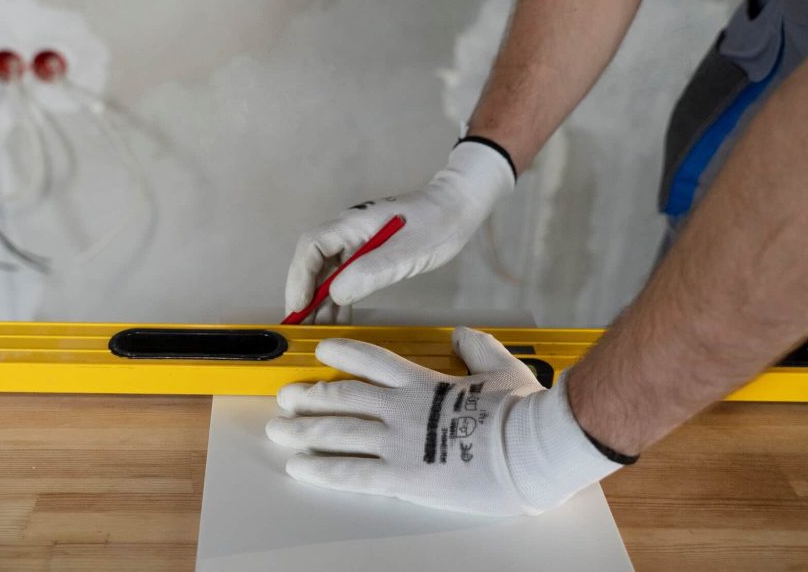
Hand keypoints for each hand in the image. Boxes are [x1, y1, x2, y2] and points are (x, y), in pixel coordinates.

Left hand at [266, 328, 622, 515]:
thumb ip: (477, 348)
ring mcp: (398, 441)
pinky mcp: (402, 476)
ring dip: (303, 430)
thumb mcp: (502, 368)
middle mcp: (402, 407)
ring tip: (278, 429)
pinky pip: (351, 472)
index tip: (321, 351)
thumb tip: (462, 335)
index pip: (371, 360)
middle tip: (286, 397)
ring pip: (337, 432)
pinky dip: (321, 469)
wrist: (532, 448)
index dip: (342, 353)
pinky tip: (298, 468)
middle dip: (309, 397)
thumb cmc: (523, 412)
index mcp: (423, 381)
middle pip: (342, 396)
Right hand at [284, 141, 513, 323]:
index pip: (311, 248)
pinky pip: (343, 277)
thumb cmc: (436, 224)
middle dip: (304, 295)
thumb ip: (371, 272)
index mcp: (351, 224)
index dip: (299, 278)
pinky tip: (339, 320)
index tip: (299, 306)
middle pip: (313, 263)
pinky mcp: (367, 253)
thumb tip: (335, 294)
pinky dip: (338, 299)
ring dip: (320, 301)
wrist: (457, 208)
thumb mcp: (407, 253)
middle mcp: (347, 232)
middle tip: (301, 327)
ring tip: (318, 331)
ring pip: (326, 273)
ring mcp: (356, 242)